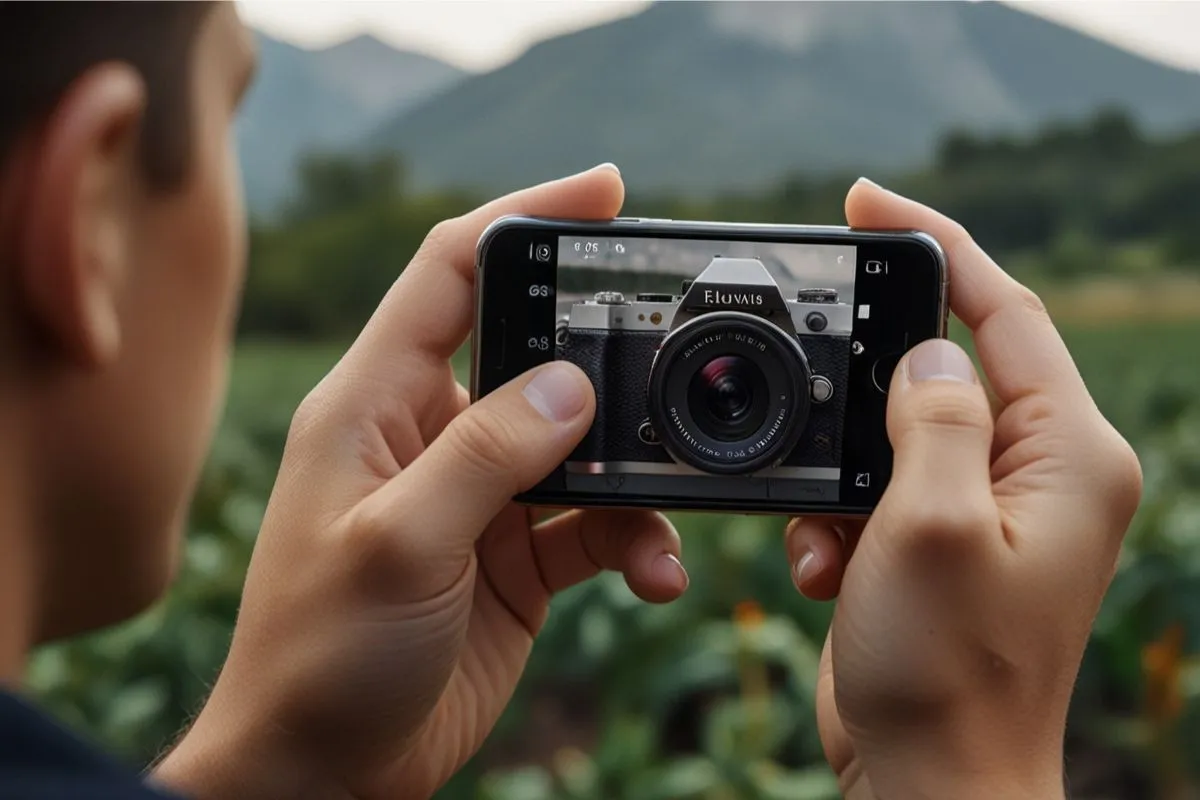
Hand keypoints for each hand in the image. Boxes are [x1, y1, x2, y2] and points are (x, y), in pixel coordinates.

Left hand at [153, 165, 689, 799]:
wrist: (326, 773)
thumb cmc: (318, 658)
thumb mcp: (396, 546)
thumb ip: (484, 456)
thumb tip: (572, 382)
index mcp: (375, 403)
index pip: (450, 271)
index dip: (523, 216)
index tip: (606, 191)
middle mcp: (429, 433)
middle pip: (532, 349)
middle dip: (605, 350)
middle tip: (674, 355)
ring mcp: (478, 495)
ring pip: (579, 443)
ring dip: (635, 471)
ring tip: (668, 513)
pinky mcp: (515, 555)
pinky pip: (594, 522)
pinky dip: (634, 540)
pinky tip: (654, 576)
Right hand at [787, 180, 1142, 797]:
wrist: (930, 782)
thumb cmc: (948, 672)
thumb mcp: (931, 525)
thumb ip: (934, 417)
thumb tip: (925, 355)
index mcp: (1068, 454)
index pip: (1008, 311)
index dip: (939, 245)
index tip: (870, 201)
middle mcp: (1042, 473)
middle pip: (950, 366)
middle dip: (869, 371)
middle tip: (807, 356)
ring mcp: (992, 510)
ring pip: (900, 430)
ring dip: (842, 466)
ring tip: (824, 534)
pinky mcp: (943, 543)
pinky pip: (880, 488)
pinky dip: (837, 514)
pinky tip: (822, 568)